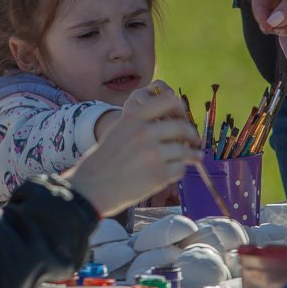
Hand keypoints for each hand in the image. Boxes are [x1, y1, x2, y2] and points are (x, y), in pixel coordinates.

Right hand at [66, 81, 199, 216]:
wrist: (91, 186)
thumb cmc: (104, 160)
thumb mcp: (119, 130)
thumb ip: (142, 122)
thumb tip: (172, 121)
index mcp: (134, 117)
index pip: (169, 100)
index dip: (181, 109)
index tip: (183, 118)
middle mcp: (145, 132)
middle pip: (182, 127)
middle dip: (192, 135)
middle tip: (194, 141)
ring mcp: (153, 154)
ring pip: (185, 151)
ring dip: (192, 155)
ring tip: (195, 157)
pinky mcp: (159, 175)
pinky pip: (180, 169)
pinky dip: (180, 171)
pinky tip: (174, 171)